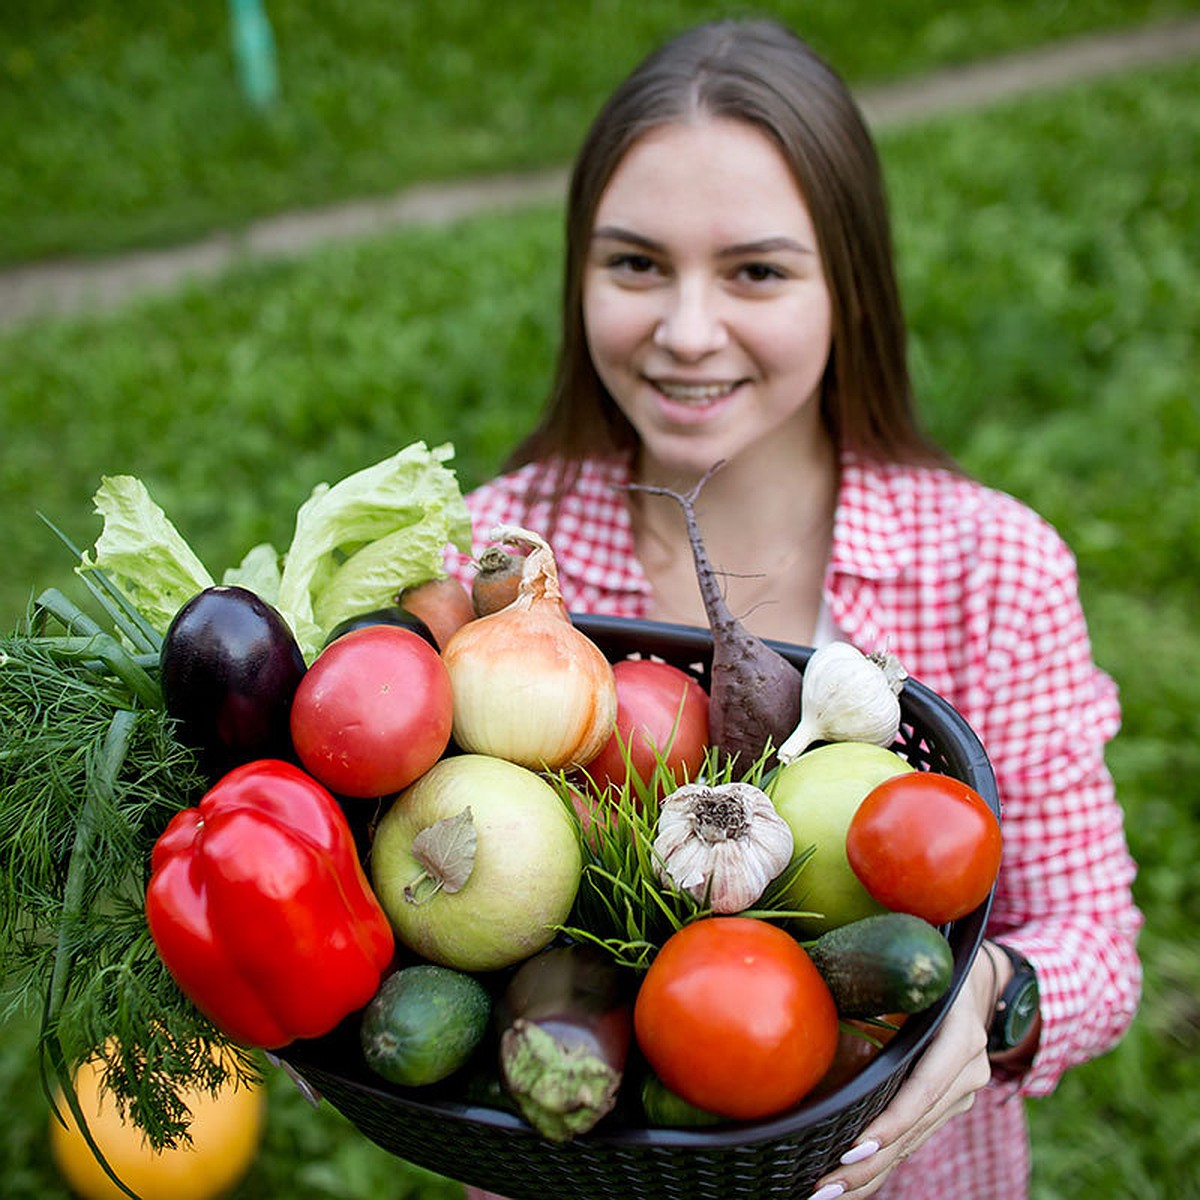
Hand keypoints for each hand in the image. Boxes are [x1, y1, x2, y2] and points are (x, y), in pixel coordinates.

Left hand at [807, 945, 1005, 1199]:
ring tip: (828, 1194)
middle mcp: (968, 1069)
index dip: (891, 1122)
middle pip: (916, 1127)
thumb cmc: (929, 966)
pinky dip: (884, 1162)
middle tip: (825, 1187)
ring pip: (914, 1141)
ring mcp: (962, 1092)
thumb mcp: (914, 971)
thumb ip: (879, 986)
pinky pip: (915, 1138)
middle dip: (870, 1163)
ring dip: (872, 1173)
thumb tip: (815, 997)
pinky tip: (853, 1185)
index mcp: (960, 1034)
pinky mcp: (949, 1104)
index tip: (854, 1148)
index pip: (924, 1088)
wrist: (979, 980)